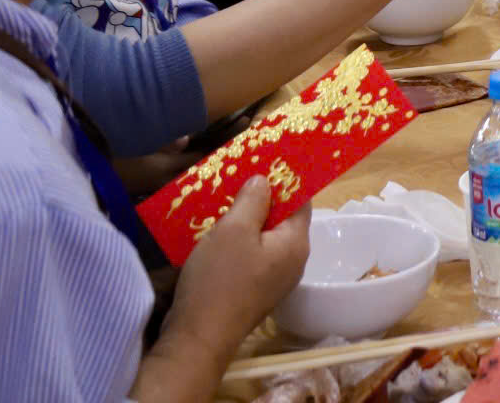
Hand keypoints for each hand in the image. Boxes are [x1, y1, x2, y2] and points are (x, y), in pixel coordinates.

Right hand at [166, 178, 312, 355]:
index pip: (301, 200)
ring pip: (264, 238)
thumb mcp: (235, 230)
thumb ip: (254, 200)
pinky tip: (216, 234)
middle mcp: (293, 261)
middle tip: (236, 180)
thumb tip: (265, 181)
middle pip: (282, 219)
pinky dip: (237, 242)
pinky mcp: (254, 291)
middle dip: (261, 199)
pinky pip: (251, 256)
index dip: (284, 180)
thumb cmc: (220, 279)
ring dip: (245, 221)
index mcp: (296, 243)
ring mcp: (274, 279)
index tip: (264, 162)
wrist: (199, 337)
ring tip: (222, 203)